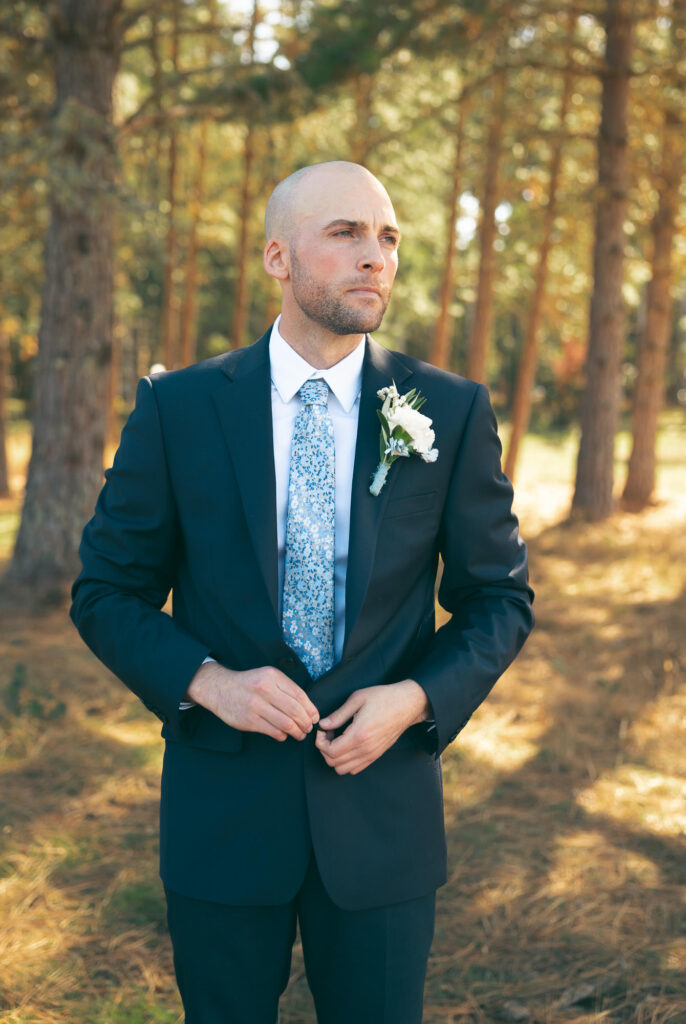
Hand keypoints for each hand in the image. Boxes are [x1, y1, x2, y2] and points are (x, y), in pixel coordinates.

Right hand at [185, 661, 319, 740]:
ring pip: (286, 723)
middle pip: (295, 711)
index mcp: (272, 676)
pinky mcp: (248, 720)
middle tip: (308, 728)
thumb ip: (286, 689)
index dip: (311, 709)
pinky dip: (282, 735)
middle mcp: (264, 689)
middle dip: (305, 723)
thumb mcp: (268, 677)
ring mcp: (255, 705)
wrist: (220, 688)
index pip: (299, 695)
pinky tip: (284, 735)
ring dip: (297, 732)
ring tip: (299, 734)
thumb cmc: (249, 684)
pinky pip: (273, 731)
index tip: (315, 717)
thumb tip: (308, 709)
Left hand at [314, 679, 430, 774]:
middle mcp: (365, 749)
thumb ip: (338, 714)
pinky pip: (355, 769)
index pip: (330, 751)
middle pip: (334, 763)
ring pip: (343, 769)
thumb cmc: (384, 697)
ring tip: (337, 740)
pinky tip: (347, 745)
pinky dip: (346, 762)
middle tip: (328, 733)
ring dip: (335, 757)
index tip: (322, 730)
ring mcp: (372, 754)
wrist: (407, 704)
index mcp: (359, 734)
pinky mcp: (376, 755)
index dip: (320, 742)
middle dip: (324, 749)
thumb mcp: (357, 699)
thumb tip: (323, 725)